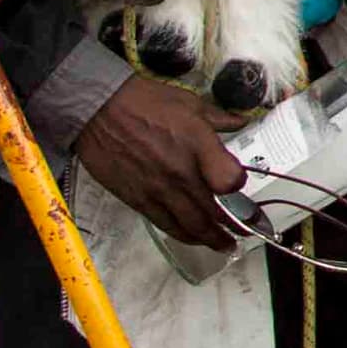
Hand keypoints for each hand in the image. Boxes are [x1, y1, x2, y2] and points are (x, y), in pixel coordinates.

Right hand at [69, 74, 247, 249]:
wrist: (99, 110)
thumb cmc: (145, 102)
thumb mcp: (190, 103)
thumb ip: (219, 118)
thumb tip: (241, 122)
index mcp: (199, 145)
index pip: (230, 180)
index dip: (240, 187)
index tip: (242, 188)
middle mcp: (181, 173)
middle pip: (215, 210)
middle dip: (235, 225)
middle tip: (247, 232)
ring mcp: (159, 190)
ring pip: (191, 224)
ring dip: (212, 239)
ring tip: (225, 245)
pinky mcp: (138, 199)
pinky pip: (165, 224)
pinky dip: (183, 234)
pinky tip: (194, 238)